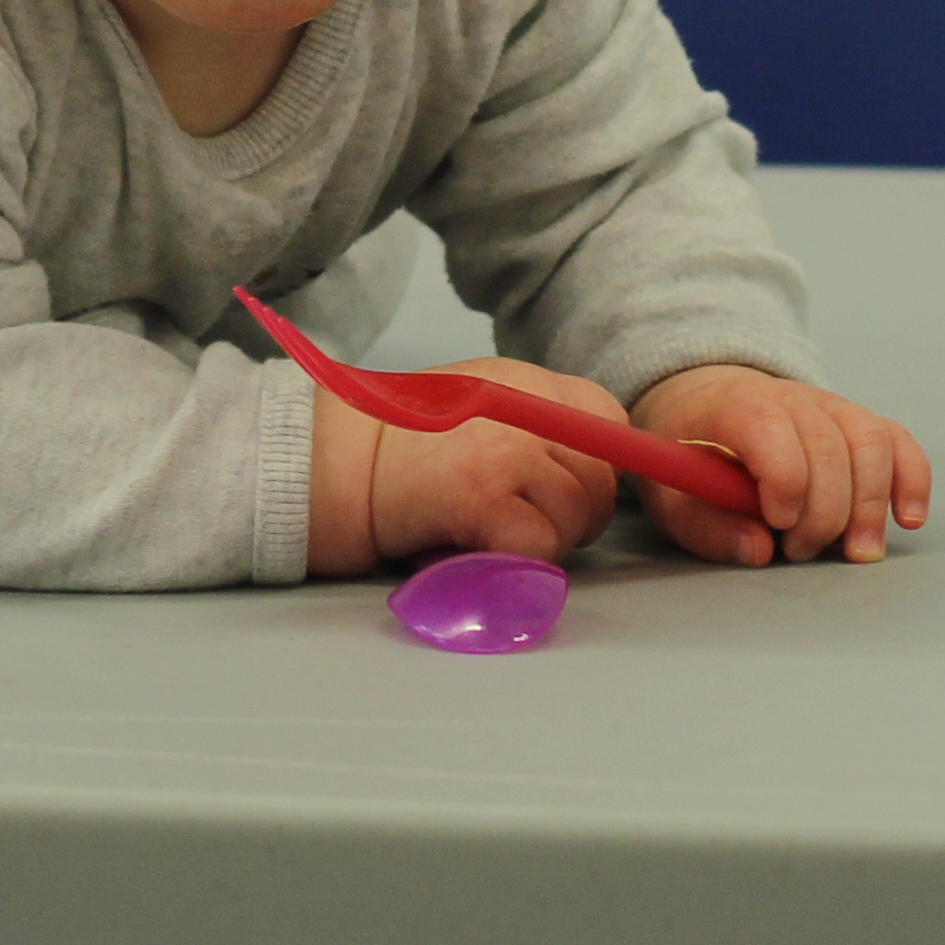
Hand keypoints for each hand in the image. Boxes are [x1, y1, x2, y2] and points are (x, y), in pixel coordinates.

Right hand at [307, 356, 626, 575]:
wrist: (338, 462)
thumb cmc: (403, 446)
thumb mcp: (480, 405)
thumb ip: (535, 422)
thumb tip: (594, 467)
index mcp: (525, 382)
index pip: (607, 418)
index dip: (600, 464)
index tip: (574, 489)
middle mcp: (525, 409)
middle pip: (599, 476)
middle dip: (578, 515)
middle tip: (534, 527)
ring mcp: (509, 451)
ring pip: (574, 517)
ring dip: (546, 542)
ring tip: (498, 537)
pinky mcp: (485, 497)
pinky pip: (540, 546)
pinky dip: (519, 562)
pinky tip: (482, 547)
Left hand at [630, 364, 931, 565]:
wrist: (710, 403)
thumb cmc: (694, 456)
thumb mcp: (675, 495)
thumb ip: (708, 526)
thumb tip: (759, 550)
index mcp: (734, 406)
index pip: (769, 427)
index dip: (784, 477)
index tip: (778, 522)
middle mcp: (790, 398)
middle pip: (827, 445)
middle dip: (823, 512)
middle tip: (800, 551)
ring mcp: (830, 405)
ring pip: (870, 442)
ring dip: (871, 504)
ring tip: (857, 553)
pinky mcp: (859, 422)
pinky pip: (898, 441)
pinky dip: (912, 479)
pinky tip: (908, 519)